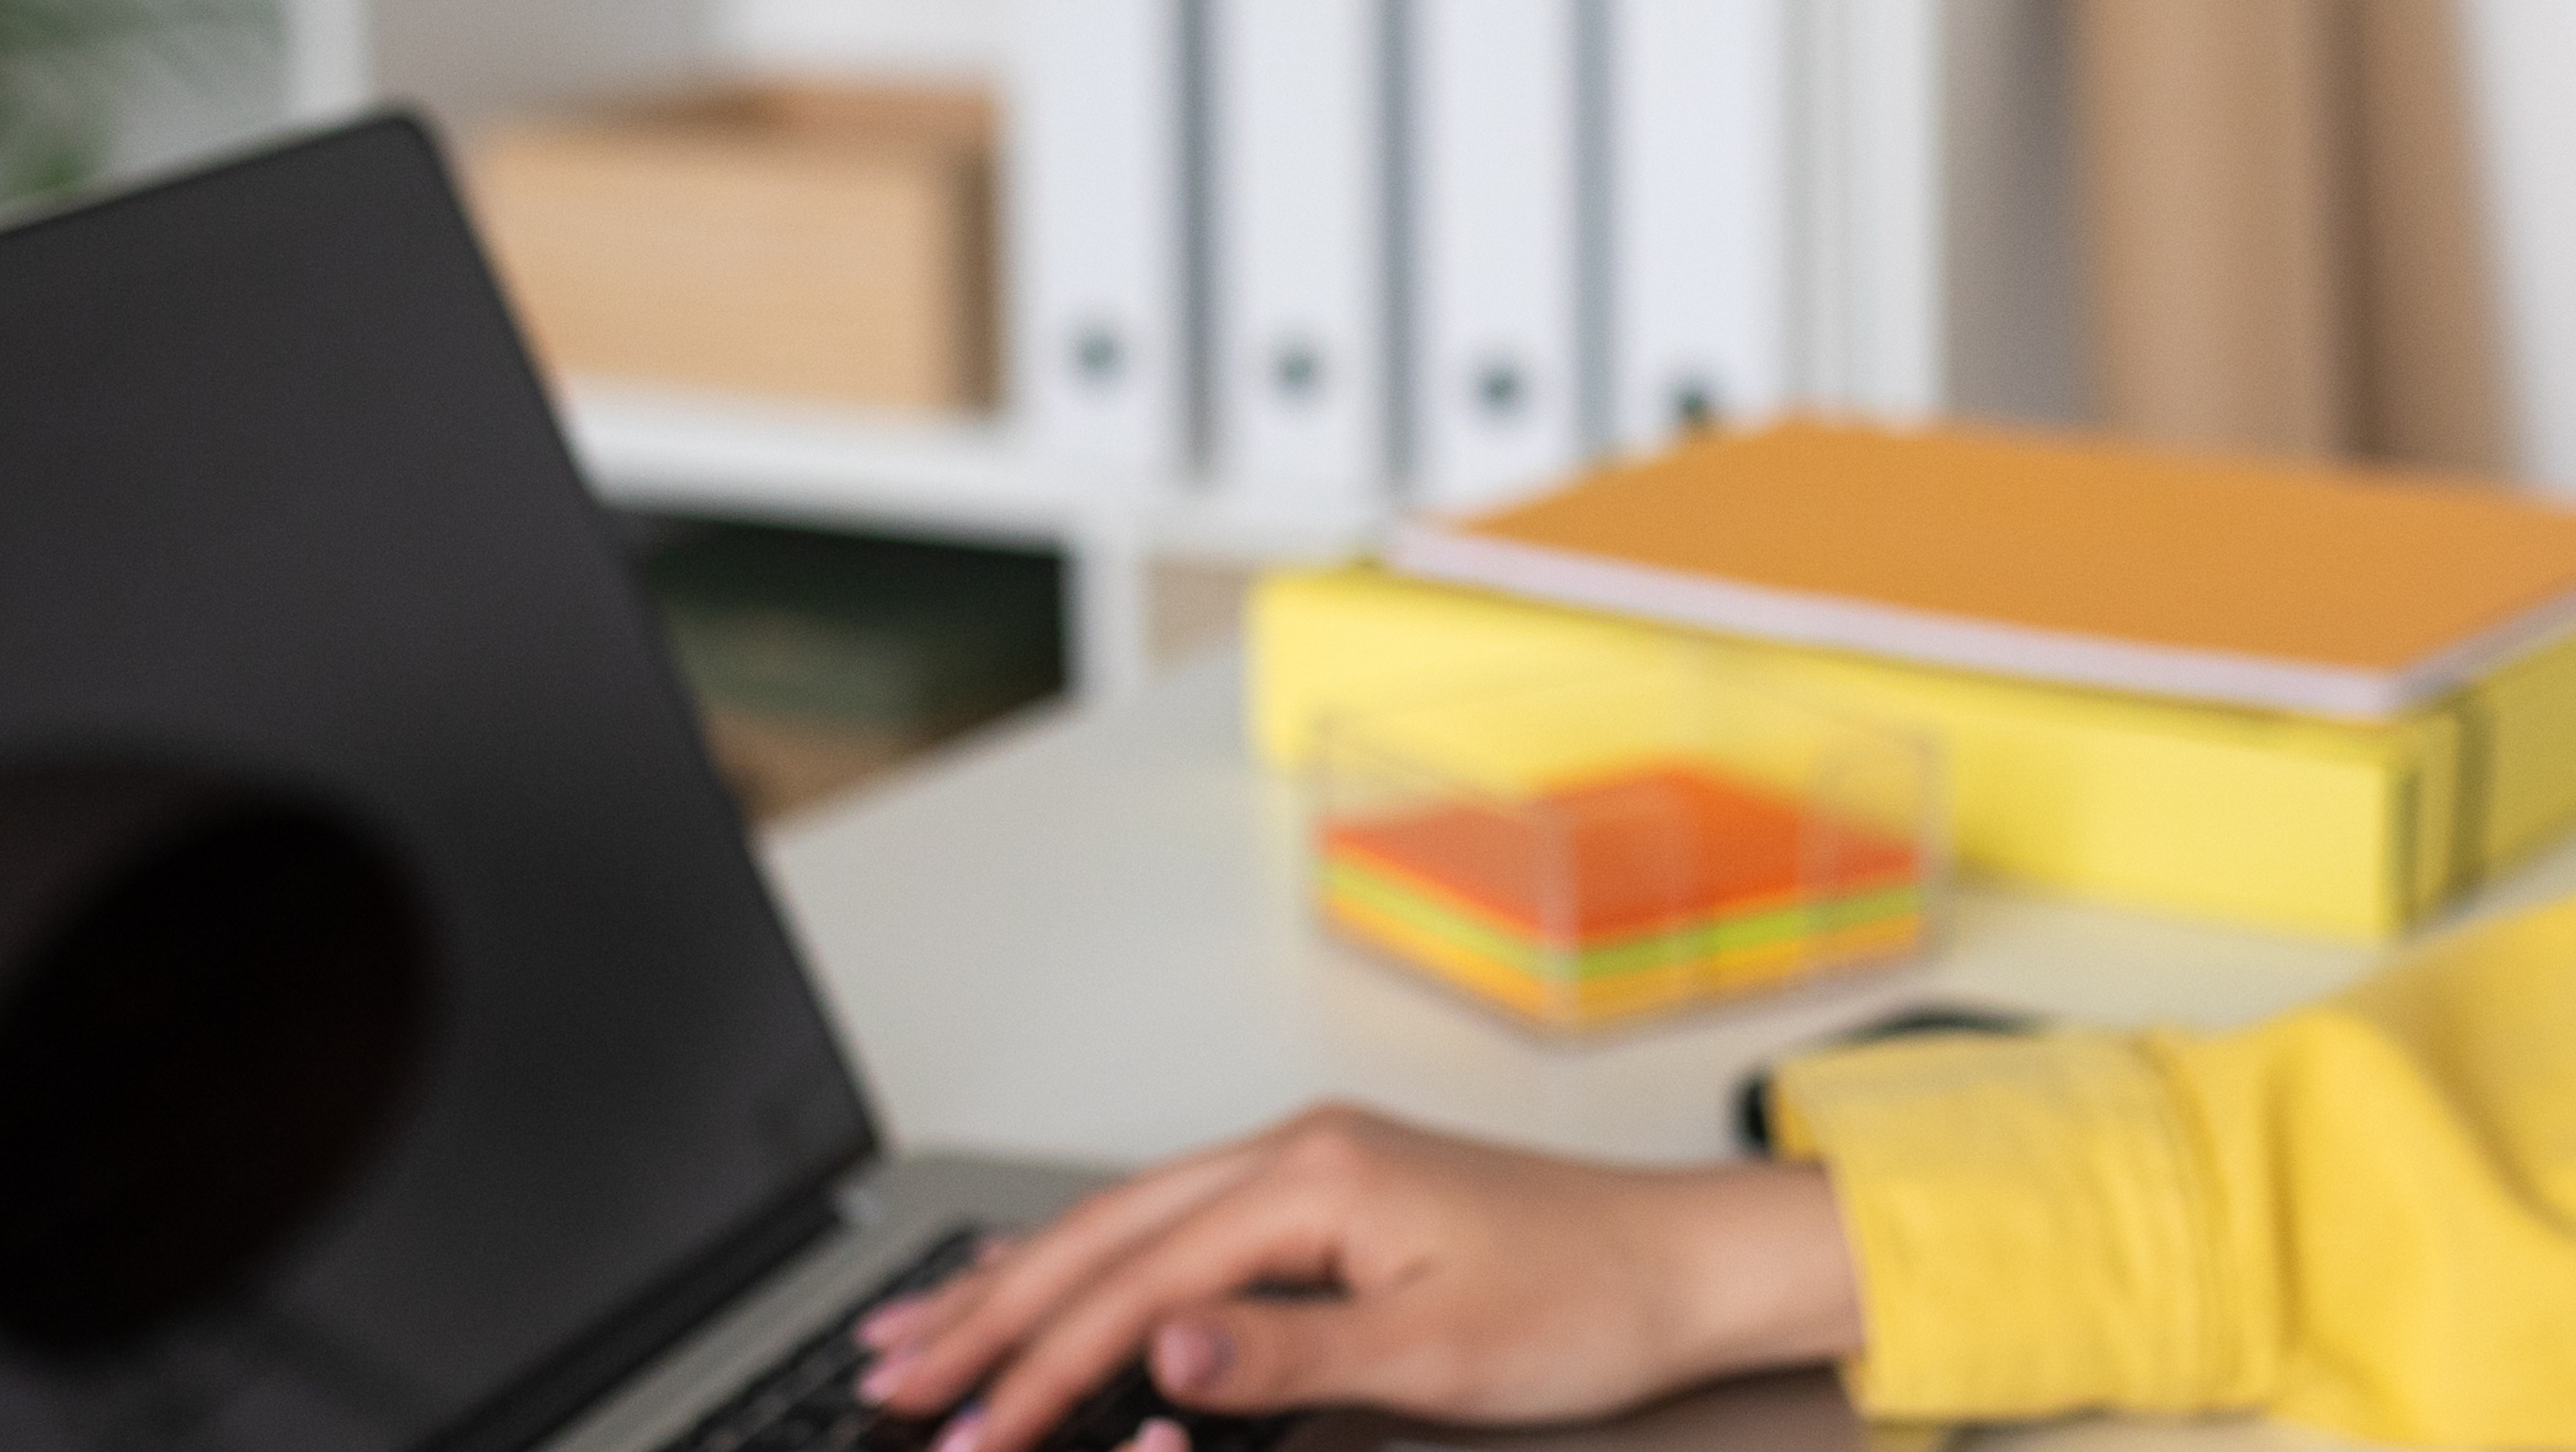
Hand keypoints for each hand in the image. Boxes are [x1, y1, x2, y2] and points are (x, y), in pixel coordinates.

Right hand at [848, 1107, 1860, 1451]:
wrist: (1685, 1261)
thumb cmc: (1585, 1303)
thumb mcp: (1436, 1351)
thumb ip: (1286, 1354)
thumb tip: (1160, 1352)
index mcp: (1312, 1176)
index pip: (1137, 1282)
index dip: (1040, 1366)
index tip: (967, 1434)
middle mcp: (1295, 1151)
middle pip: (1102, 1233)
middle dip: (986, 1309)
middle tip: (890, 1375)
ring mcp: (1305, 1165)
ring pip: (1124, 1221)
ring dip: (1018, 1280)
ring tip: (922, 1327)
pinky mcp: (1323, 1194)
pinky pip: (1172, 1223)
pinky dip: (1091, 1261)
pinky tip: (1048, 1281)